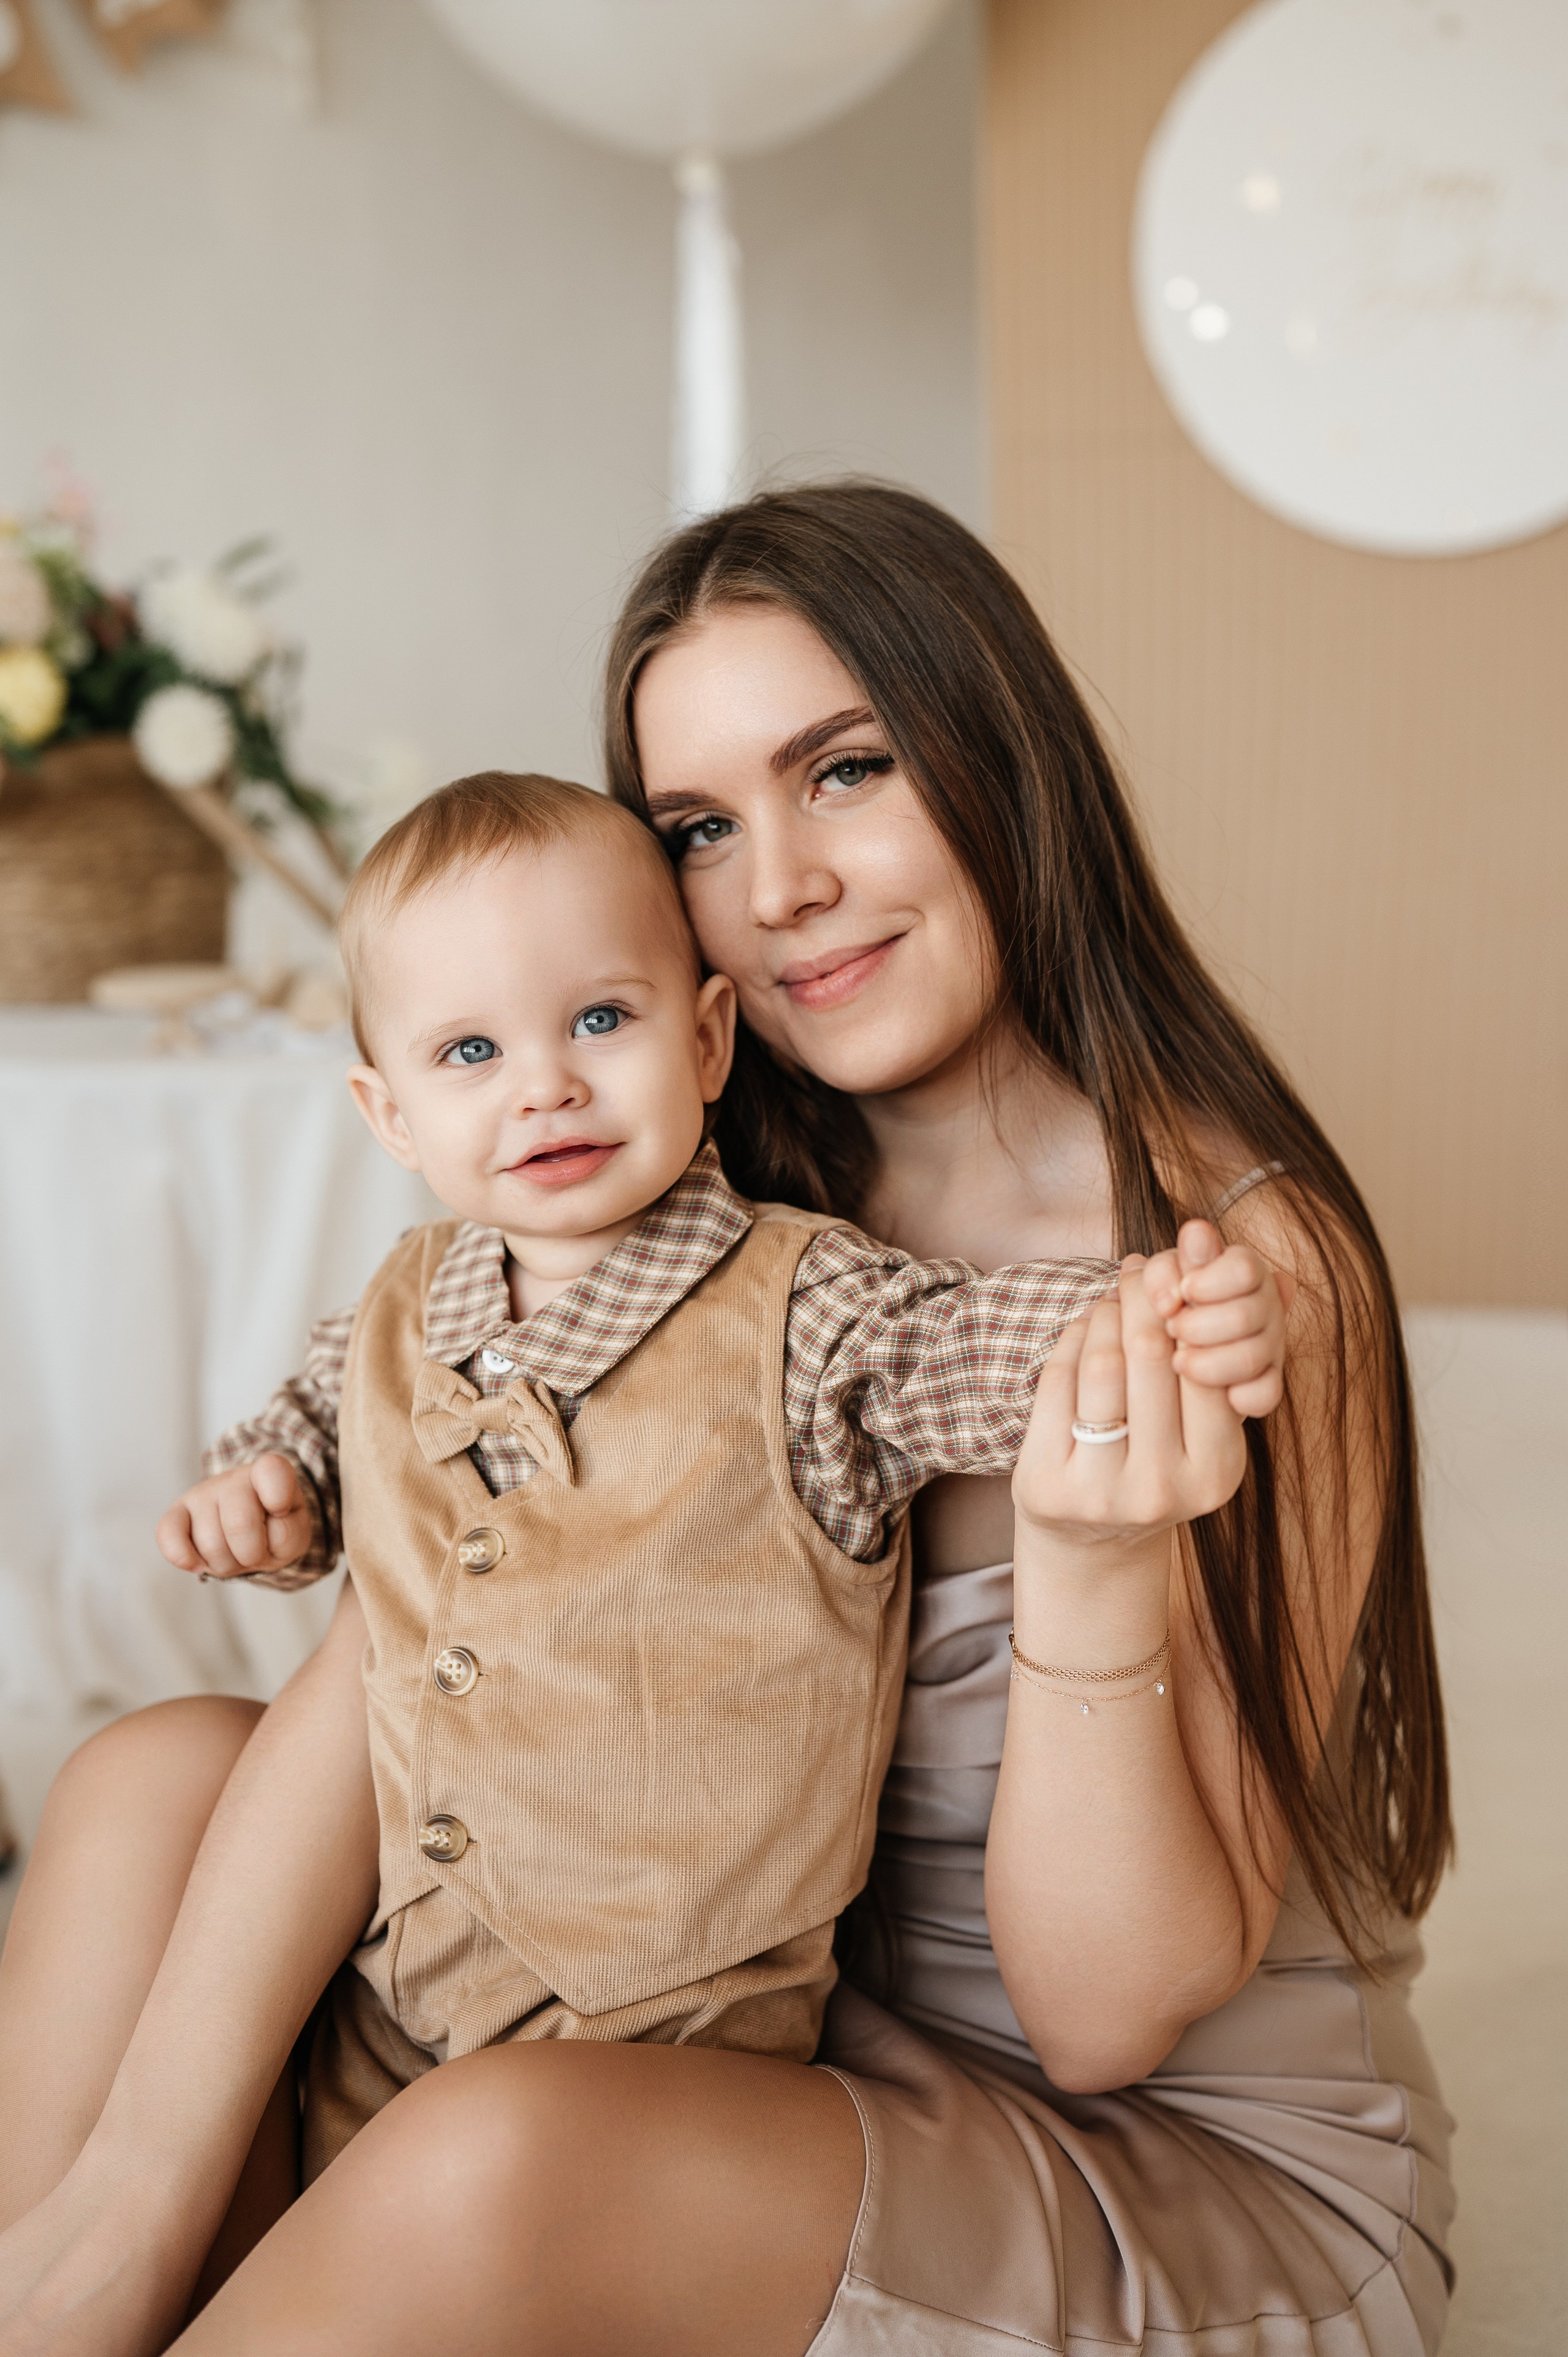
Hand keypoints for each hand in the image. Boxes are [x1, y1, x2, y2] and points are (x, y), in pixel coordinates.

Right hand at [156, 1453, 312, 1579]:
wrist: (251, 1530)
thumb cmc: (274, 1528)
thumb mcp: (295, 1532)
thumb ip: (288, 1533)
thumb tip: (257, 1536)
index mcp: (268, 1473)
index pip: (272, 1470)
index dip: (278, 1498)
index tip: (281, 1510)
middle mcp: (232, 1478)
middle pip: (240, 1525)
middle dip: (253, 1553)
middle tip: (255, 1550)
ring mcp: (200, 1494)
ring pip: (210, 1545)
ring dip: (227, 1564)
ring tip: (234, 1552)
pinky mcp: (174, 1514)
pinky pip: (168, 1538)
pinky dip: (185, 1559)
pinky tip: (200, 1564)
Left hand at [1011, 1258, 1252, 1554]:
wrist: (1093, 1538)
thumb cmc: (1159, 1460)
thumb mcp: (1207, 1425)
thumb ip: (1234, 1358)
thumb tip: (1279, 1279)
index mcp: (1217, 1473)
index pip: (1209, 1366)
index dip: (1192, 1310)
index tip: (1181, 1281)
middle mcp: (1162, 1489)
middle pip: (1152, 1353)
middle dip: (1144, 1295)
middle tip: (1139, 1267)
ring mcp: (1102, 1492)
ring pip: (1103, 1363)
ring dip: (1105, 1313)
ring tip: (1112, 1298)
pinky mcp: (1048, 1485)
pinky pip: (1058, 1383)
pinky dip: (1071, 1340)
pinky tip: (1083, 1327)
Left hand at [1143, 1220, 1293, 1417]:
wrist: (1164, 1354)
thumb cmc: (1162, 1307)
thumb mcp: (1160, 1281)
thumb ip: (1174, 1262)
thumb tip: (1195, 1234)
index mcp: (1243, 1270)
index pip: (1244, 1267)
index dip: (1208, 1282)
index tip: (1179, 1294)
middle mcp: (1266, 1305)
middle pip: (1247, 1313)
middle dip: (1201, 1324)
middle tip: (1173, 1328)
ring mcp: (1270, 1346)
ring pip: (1255, 1355)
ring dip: (1211, 1361)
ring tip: (1178, 1361)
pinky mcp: (1265, 1386)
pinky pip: (1266, 1394)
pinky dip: (1242, 1396)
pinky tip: (1218, 1394)